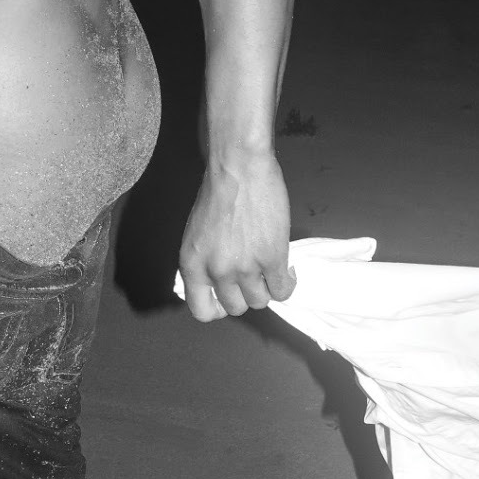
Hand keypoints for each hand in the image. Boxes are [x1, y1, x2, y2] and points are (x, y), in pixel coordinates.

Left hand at [178, 150, 293, 320]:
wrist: (239, 168)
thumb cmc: (218, 191)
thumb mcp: (198, 233)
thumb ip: (205, 260)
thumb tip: (220, 280)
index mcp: (192, 264)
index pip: (201, 310)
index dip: (218, 307)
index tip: (229, 295)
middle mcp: (216, 271)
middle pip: (235, 307)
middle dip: (245, 293)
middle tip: (253, 275)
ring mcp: (245, 268)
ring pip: (260, 301)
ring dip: (266, 287)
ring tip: (270, 268)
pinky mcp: (272, 259)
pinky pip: (282, 290)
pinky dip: (287, 283)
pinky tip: (287, 269)